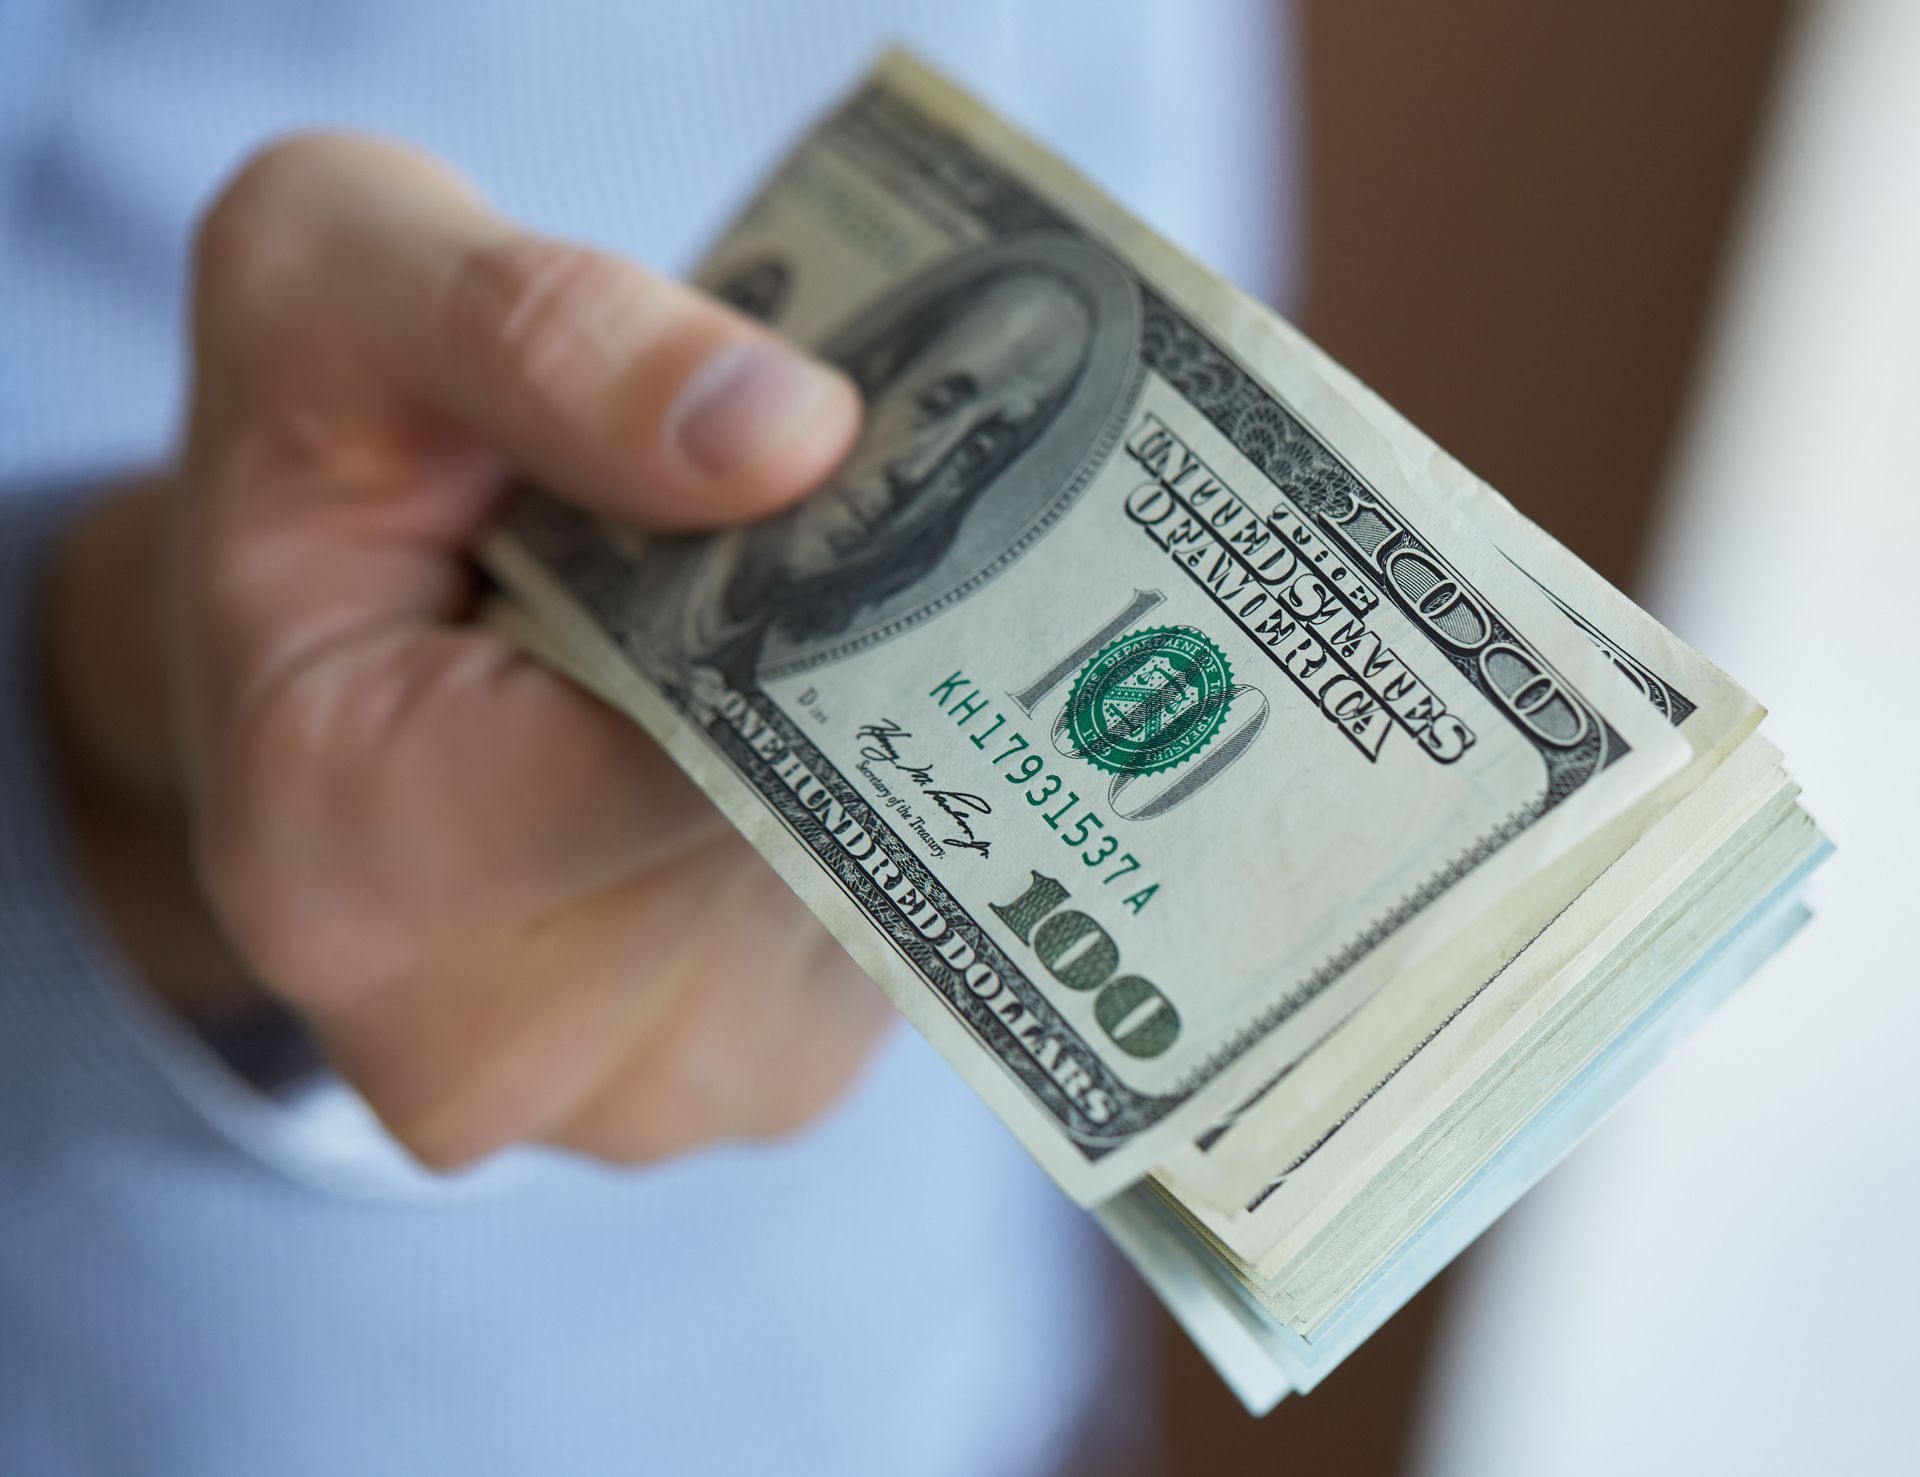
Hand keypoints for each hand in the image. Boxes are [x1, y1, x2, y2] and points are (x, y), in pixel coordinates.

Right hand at [45, 134, 892, 1167]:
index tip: (924, 494)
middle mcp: (485, 1044)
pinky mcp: (735, 1096)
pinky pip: (894, 952)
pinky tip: (826, 719)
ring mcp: (629, 1098)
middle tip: (939, 525)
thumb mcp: (335, 276)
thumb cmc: (309, 455)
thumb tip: (803, 437)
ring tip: (852, 617)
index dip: (832, 616)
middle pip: (806, 845)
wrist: (296, 647)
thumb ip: (540, 332)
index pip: (688, 751)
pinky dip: (888, 824)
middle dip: (885, 675)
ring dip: (898, 750)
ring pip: (884, 909)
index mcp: (345, 856)